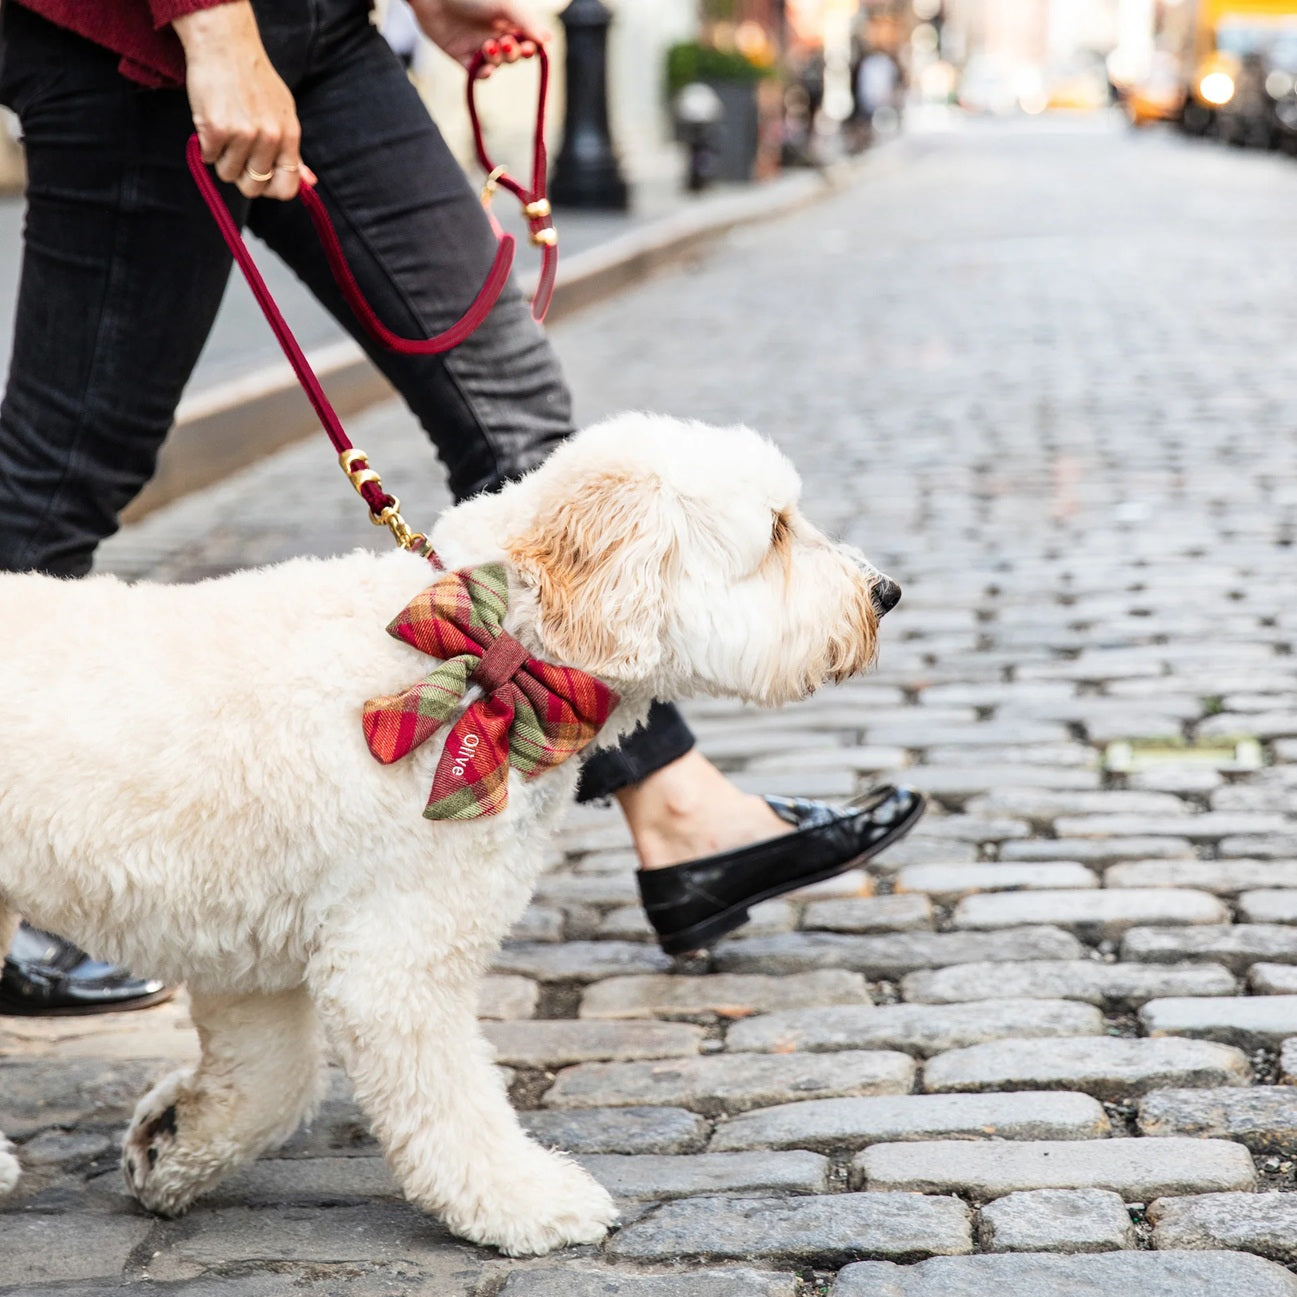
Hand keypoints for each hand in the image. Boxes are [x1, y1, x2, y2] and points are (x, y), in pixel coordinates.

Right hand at [173, 2, 315, 199]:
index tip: (260, 180)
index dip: (271, 191)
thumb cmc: (253, 79)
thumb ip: (293, 151)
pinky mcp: (215, 129)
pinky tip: (211, 122)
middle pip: (253, 187)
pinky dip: (205, 145)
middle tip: (236, 152)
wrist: (224, 45)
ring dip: (222, 158)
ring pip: (228, 174)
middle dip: (242, 176)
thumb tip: (309, 182)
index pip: (287, 188)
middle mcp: (270, 138)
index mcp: (289, 136)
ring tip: (225, 132)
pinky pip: (208, 158)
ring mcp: (242, 134)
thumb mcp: (283, 113)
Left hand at [411, 0, 549, 75]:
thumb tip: (549, 40)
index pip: (526, 41)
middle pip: (513, 56)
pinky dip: (484, 73)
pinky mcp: (461, 56)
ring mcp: (477, 46)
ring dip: (497, 59)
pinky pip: (478, 74)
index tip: (529, 48)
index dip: (530, 49)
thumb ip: (526, 22)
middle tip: (504, 43)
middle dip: (512, 53)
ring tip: (488, 46)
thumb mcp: (504, 6)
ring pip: (497, 64)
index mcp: (506, 20)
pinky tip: (484, 68)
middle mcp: (494, 33)